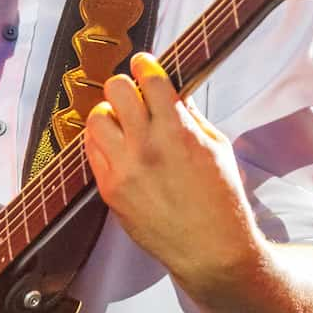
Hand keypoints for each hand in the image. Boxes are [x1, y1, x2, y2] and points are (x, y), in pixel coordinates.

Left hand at [83, 52, 260, 294]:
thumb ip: (190, 116)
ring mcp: (124, 169)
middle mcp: (146, 146)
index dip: (145, 65)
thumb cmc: (220, 200)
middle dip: (125, 86)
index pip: (150, 79)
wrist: (209, 249)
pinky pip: (91, 150)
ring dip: (109, 113)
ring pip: (97, 118)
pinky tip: (116, 146)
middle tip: (133, 94)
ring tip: (122, 123)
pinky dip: (102, 142)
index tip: (143, 63)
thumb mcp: (216, 148)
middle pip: (116, 90)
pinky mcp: (110, 189)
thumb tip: (173, 91)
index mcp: (177, 131)